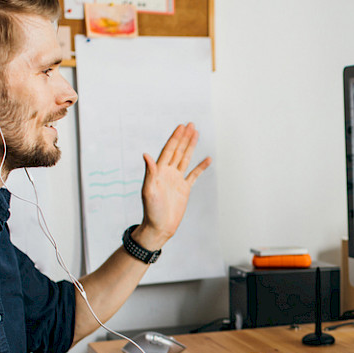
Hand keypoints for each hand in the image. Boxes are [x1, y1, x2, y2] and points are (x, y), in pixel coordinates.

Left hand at [135, 123, 211, 250]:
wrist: (160, 227)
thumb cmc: (151, 211)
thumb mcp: (148, 191)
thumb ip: (149, 172)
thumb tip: (146, 155)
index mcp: (159, 171)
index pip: (168, 150)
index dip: (175, 138)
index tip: (181, 127)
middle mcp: (168, 173)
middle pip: (178, 151)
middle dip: (184, 137)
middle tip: (190, 124)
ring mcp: (177, 180)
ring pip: (185, 159)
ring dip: (191, 146)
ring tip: (196, 134)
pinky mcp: (184, 189)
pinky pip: (194, 175)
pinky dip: (201, 166)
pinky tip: (207, 159)